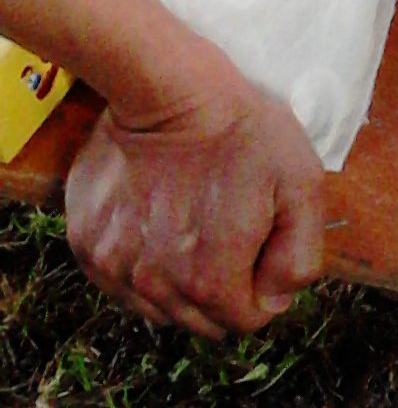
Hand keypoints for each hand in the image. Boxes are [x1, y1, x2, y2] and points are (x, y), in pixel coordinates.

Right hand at [65, 59, 324, 339]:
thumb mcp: (302, 186)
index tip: (263, 244)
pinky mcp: (86, 244)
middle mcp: (155, 287)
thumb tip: (276, 299)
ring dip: (181, 279)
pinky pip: (122, 280)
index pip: (247, 319)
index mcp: (211, 281)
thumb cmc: (240, 132)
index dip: (264, 285)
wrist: (165, 88)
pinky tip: (158, 221)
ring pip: (160, 305)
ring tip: (193, 223)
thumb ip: (300, 258)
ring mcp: (114, 267)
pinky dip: (144, 263)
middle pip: (202, 319)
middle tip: (230, 231)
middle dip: (224, 287)